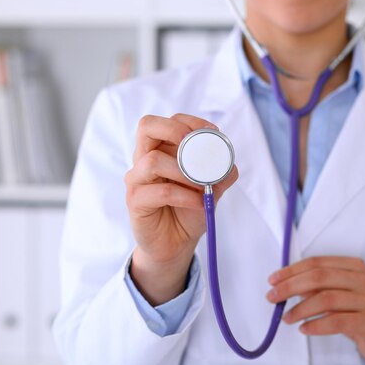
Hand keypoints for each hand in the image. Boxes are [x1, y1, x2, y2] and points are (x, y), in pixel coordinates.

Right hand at [125, 113, 237, 304]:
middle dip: (175, 130)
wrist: (176, 243)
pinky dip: (185, 196)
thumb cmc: (189, 210)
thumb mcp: (211, 189)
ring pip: (153, 160)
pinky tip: (199, 203)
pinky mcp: (135, 201)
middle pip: (147, 126)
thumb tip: (229, 163)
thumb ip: (221, 173)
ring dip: (185, 172)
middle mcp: (143, 159)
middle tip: (197, 148)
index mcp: (160, 149)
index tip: (213, 132)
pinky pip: (160, 191)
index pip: (168, 121)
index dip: (190, 121)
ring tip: (203, 186)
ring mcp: (136, 179)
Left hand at [266, 256, 364, 364]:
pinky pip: (337, 321)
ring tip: (287, 318)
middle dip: (291, 286)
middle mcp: (363, 280)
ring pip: (327, 299)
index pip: (317, 262)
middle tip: (273, 297)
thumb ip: (317, 286)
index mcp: (354, 266)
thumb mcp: (339, 292)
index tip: (273, 280)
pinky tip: (304, 328)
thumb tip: (285, 285)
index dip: (292, 270)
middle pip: (320, 277)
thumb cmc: (358, 310)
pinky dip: (316, 325)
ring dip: (300, 309)